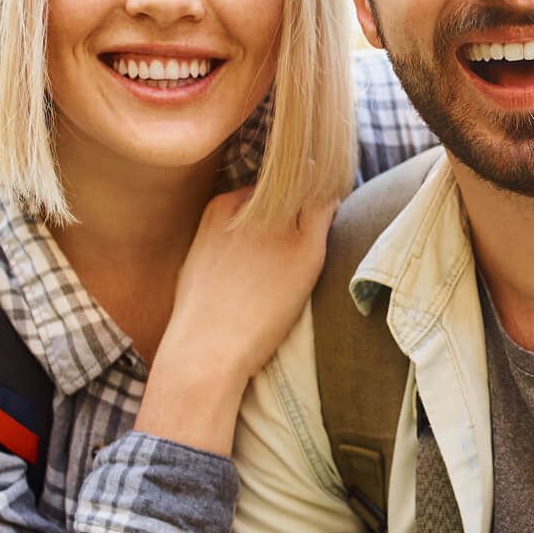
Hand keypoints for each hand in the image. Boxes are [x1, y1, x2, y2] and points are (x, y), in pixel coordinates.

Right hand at [135, 192, 339, 454]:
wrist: (207, 347)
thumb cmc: (201, 314)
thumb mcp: (201, 256)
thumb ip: (225, 233)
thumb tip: (251, 233)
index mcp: (222, 205)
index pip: (262, 188)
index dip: (278, 201)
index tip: (284, 219)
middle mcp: (252, 207)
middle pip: (289, 185)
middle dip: (299, 198)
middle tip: (305, 222)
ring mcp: (280, 225)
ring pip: (311, 193)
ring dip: (317, 204)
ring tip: (315, 230)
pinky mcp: (306, 248)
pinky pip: (328, 211)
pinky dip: (332, 211)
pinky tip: (328, 229)